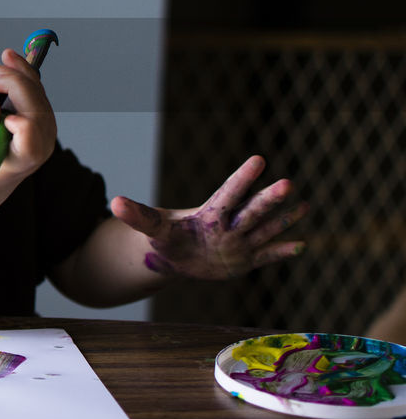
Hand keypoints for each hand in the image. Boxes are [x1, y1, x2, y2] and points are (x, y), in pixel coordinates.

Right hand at [0, 47, 56, 176]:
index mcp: (26, 157)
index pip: (31, 140)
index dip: (22, 127)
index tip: (5, 118)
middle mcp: (43, 141)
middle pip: (34, 105)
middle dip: (12, 82)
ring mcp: (46, 126)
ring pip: (37, 92)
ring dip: (16, 72)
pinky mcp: (43, 114)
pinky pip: (36, 88)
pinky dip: (22, 73)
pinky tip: (9, 59)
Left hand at [111, 155, 307, 279]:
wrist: (178, 256)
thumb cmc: (166, 235)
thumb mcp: (152, 227)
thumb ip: (137, 216)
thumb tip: (114, 203)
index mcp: (211, 212)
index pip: (229, 192)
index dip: (243, 178)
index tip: (259, 159)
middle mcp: (231, 223)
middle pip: (252, 210)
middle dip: (268, 199)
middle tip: (288, 183)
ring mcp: (240, 241)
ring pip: (265, 229)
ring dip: (283, 220)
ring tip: (304, 206)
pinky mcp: (245, 259)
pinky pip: (267, 255)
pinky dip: (282, 252)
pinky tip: (301, 245)